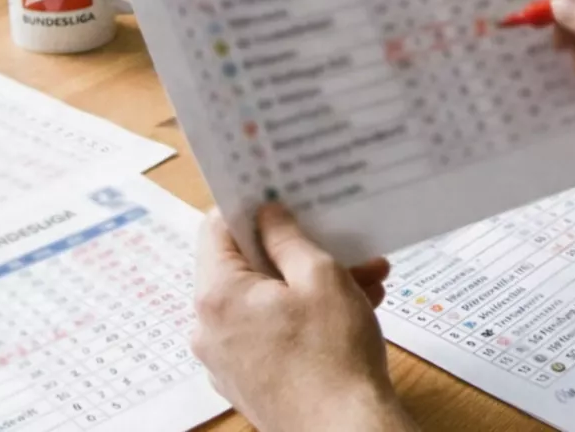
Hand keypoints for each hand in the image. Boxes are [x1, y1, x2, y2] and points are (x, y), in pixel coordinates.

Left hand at [191, 204, 415, 431]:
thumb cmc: (334, 359)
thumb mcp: (320, 277)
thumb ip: (287, 238)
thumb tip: (267, 213)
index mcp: (217, 296)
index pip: (217, 228)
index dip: (250, 206)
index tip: (280, 195)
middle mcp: (210, 328)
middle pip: (246, 267)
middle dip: (296, 250)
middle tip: (336, 238)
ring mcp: (228, 359)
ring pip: (266, 300)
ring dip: (311, 283)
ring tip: (365, 277)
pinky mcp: (250, 379)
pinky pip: (271, 331)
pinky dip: (304, 316)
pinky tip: (353, 307)